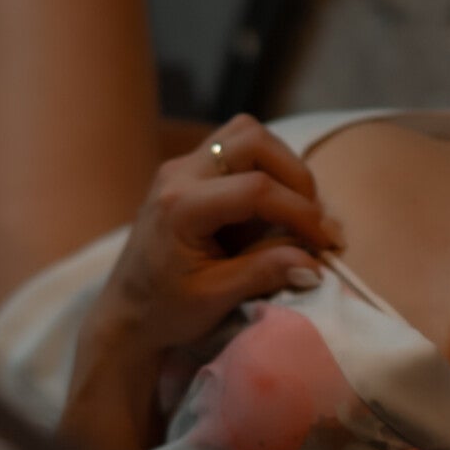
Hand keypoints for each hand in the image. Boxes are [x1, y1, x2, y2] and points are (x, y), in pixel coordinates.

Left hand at [61, 117, 343, 449]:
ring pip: (245, 134)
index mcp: (180, 206)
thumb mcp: (215, 297)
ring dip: (280, 165)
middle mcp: (178, 174)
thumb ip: (264, 272)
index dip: (299, 212)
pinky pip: (235, 148)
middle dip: (294, 175)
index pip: (256, 188)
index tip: (323, 243)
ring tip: (295, 208)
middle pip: (252, 139)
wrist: (125, 314)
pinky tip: (273, 207)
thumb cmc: (165, 310)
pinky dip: (264, 168)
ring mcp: (181, 167)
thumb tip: (315, 263)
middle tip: (311, 217)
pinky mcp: (188, 171)